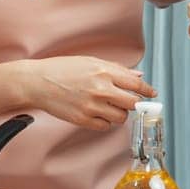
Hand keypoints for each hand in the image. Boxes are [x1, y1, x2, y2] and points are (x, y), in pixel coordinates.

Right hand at [18, 56, 157, 129]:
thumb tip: (138, 74)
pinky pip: (105, 126)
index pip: (136, 84)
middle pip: (132, 104)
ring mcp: (92, 106)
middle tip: (130, 102)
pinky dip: (104, 121)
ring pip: (120, 117)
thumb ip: (116, 69)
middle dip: (134, 104)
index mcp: (104, 72)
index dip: (147, 90)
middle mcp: (100, 89)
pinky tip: (97, 113)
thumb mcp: (90, 61)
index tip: (151, 94)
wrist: (37, 82)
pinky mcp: (83, 120)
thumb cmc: (61, 69)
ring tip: (108, 106)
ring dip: (119, 113)